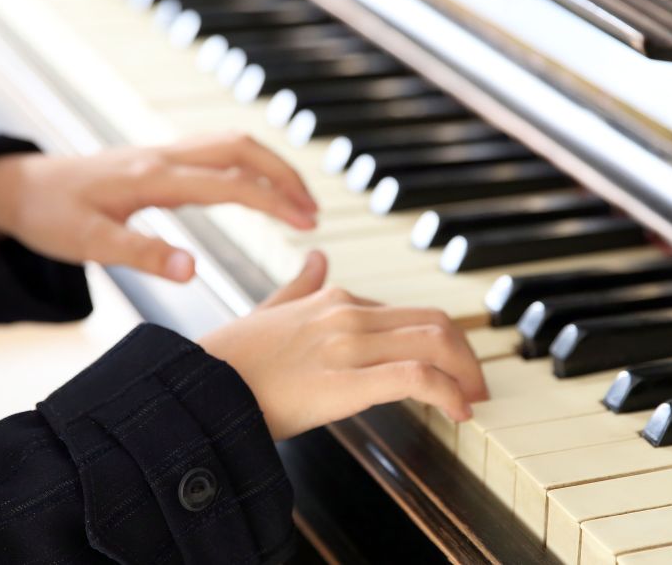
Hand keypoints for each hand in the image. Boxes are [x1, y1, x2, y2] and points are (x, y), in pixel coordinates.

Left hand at [0, 133, 317, 280]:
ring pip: (232, 144)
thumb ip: (143, 256)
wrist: (20, 188)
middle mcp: (164, 158)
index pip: (230, 183)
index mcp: (153, 179)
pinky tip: (257, 188)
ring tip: (297, 201)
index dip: (274, 201)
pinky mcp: (159, 160)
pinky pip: (216, 152)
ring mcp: (162, 154)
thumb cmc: (51, 217)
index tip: (306, 223)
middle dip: (285, 175)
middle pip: (242, 148)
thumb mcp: (89, 245)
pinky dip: (249, 165)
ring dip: (270, 167)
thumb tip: (194, 271)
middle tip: (313, 211)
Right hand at [199, 251, 488, 439]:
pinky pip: (415, 379)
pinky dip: (448, 393)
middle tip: (475, 384)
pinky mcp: (343, 382)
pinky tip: (457, 412)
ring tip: (471, 399)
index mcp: (332, 298)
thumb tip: (318, 258)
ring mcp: (346, 345)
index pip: (409, 312)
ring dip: (465, 373)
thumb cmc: (229, 361)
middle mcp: (346, 313)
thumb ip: (298, 286)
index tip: (453, 368)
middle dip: (467, 354)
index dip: (442, 340)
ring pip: (434, 343)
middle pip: (435, 322)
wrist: (196, 388)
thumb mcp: (267, 311)